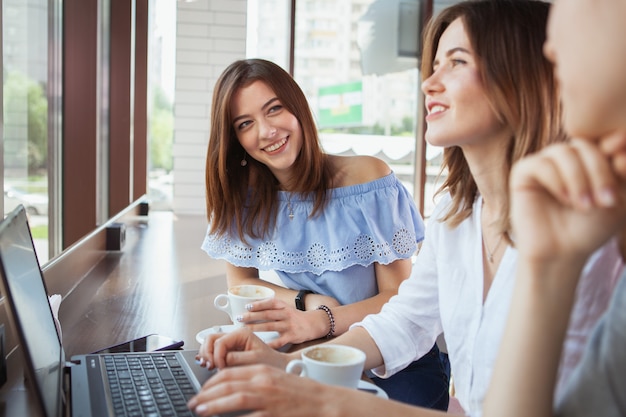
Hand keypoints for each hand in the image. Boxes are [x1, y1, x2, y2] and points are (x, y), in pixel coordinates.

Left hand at [187, 364, 358, 416]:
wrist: (323, 402)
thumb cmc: (299, 392)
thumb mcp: (274, 380)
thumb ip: (253, 382)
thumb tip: (229, 390)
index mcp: (262, 370)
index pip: (229, 373)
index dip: (210, 383)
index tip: (201, 392)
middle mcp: (263, 381)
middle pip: (227, 384)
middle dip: (206, 394)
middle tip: (194, 403)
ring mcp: (268, 398)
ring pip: (234, 398)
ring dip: (214, 405)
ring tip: (200, 411)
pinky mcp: (273, 413)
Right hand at [197, 327, 290, 369]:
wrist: (279, 366)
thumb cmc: (271, 362)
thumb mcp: (255, 360)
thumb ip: (238, 358)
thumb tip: (222, 359)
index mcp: (241, 334)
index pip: (219, 342)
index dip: (216, 356)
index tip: (219, 368)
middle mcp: (234, 336)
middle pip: (210, 339)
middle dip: (208, 353)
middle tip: (210, 366)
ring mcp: (231, 343)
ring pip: (209, 344)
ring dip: (207, 355)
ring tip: (210, 367)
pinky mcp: (229, 350)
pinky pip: (213, 351)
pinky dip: (209, 358)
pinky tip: (211, 366)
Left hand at [238, 297, 337, 346]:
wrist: (315, 324)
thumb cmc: (296, 317)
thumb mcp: (286, 308)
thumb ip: (272, 309)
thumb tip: (251, 309)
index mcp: (284, 306)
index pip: (270, 303)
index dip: (258, 304)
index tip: (246, 306)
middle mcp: (286, 314)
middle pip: (267, 314)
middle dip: (252, 316)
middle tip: (239, 318)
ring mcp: (289, 325)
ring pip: (270, 326)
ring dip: (256, 327)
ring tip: (244, 329)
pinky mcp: (293, 336)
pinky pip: (279, 341)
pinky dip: (269, 343)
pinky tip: (260, 345)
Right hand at [510, 136, 625, 267]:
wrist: (562, 253)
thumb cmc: (590, 228)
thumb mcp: (618, 198)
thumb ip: (622, 171)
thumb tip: (618, 140)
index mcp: (588, 158)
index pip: (603, 142)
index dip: (615, 151)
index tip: (622, 171)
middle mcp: (566, 157)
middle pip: (584, 145)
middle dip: (599, 172)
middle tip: (606, 201)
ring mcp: (544, 163)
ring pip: (563, 152)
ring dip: (578, 179)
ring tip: (584, 206)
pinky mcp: (523, 173)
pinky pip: (540, 164)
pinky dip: (556, 181)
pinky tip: (564, 200)